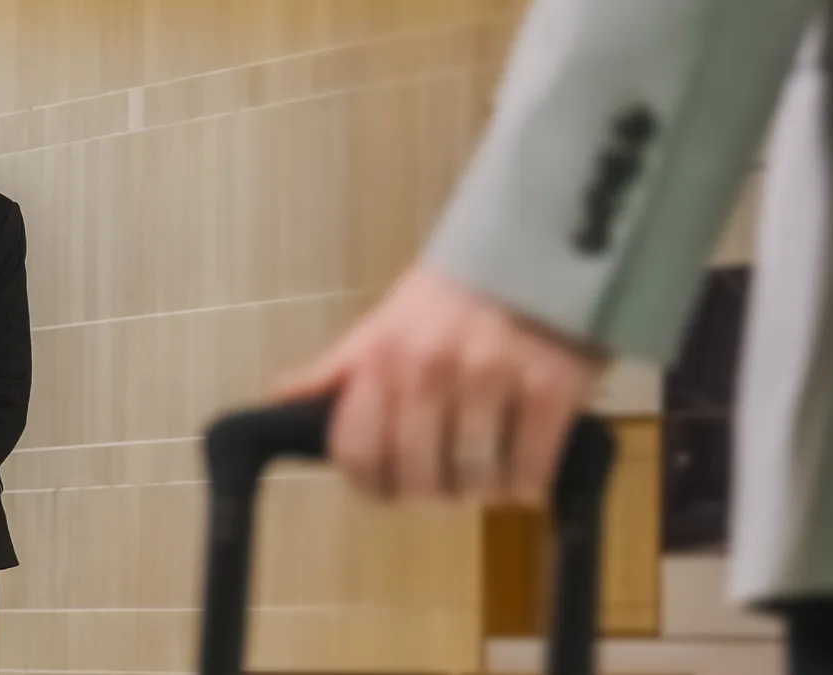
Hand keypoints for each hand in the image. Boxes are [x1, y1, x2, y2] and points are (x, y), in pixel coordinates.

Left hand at [273, 263, 606, 503]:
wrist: (539, 248)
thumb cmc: (454, 295)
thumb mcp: (385, 323)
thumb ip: (336, 370)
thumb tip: (281, 400)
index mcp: (383, 356)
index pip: (357, 454)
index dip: (371, 483)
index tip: (389, 484)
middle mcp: (431, 369)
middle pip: (419, 479)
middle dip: (431, 491)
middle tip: (445, 478)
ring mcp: (493, 379)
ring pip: (475, 482)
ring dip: (480, 488)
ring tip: (486, 466)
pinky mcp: (552, 390)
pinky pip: (529, 472)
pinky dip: (524, 481)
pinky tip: (522, 462)